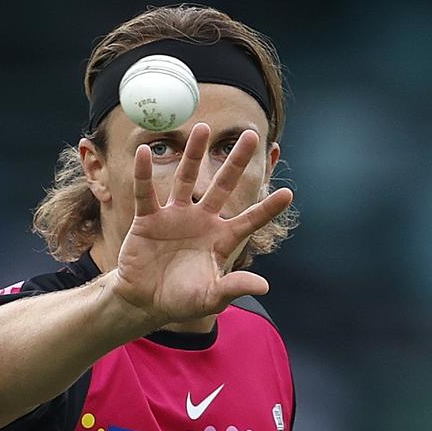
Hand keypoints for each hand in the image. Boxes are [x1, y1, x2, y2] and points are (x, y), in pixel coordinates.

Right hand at [111, 122, 292, 326]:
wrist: (145, 302)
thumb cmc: (181, 300)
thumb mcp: (210, 298)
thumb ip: (234, 287)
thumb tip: (264, 285)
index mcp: (220, 240)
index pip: (249, 221)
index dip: (267, 208)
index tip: (288, 193)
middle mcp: (201, 221)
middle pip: (222, 186)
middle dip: (236, 162)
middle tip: (252, 135)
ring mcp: (175, 217)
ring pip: (186, 179)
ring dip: (193, 155)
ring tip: (202, 128)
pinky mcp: (148, 219)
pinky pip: (147, 192)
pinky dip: (143, 173)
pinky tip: (144, 150)